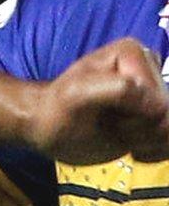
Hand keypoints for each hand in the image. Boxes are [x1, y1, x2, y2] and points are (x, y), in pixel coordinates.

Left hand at [27, 38, 168, 163]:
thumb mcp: (77, 95)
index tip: (103, 114)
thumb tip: (158, 105)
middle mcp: (150, 69)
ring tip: (119, 134)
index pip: (156, 99)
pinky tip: (130, 147)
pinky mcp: (157, 116)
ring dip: (147, 142)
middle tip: (109, 125)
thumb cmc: (57, 111)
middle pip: (167, 115)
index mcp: (133, 53)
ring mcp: (156, 94)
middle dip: (139, 130)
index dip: (132, 116)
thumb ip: (118, 90)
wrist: (49, 130)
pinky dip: (153, 151)